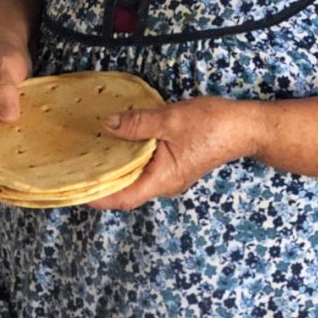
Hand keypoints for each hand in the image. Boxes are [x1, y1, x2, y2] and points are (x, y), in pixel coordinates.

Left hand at [87, 96, 261, 210]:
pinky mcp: (174, 163)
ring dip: (114, 167)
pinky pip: (145, 166)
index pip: (122, 198)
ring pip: (135, 177)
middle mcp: (164, 183)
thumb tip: (108, 124)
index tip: (73, 186)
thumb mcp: (172, 119)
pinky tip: (117, 139)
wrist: (244, 125)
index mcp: (162, 179)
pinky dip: (128, 157)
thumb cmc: (212, 125)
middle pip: (125, 190)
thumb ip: (139, 123)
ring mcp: (170, 175)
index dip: (96, 195)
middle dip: (100, 180)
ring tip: (89, 151)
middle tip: (73, 164)